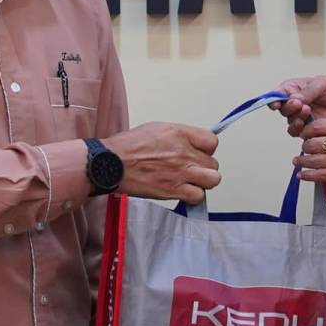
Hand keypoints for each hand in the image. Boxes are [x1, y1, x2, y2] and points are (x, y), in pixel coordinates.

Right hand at [104, 122, 220, 204]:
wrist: (112, 163)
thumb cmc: (128, 146)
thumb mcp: (157, 129)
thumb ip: (178, 136)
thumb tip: (190, 143)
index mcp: (180, 134)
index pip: (212, 141)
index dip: (206, 149)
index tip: (198, 153)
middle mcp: (184, 152)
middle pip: (213, 163)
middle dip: (203, 167)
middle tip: (191, 170)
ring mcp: (181, 172)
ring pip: (212, 180)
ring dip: (204, 182)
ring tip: (192, 182)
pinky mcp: (174, 190)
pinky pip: (198, 196)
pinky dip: (193, 196)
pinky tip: (183, 192)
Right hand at [271, 76, 325, 136]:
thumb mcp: (323, 83)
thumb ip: (308, 91)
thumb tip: (294, 99)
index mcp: (292, 89)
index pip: (277, 94)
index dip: (273, 99)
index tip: (276, 103)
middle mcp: (293, 104)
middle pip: (282, 109)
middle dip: (289, 107)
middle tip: (298, 103)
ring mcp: (299, 118)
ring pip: (289, 122)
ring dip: (295, 119)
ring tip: (306, 111)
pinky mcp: (307, 130)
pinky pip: (298, 133)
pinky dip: (300, 129)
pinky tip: (307, 123)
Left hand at [295, 118, 325, 185]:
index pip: (319, 126)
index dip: (308, 130)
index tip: (306, 133)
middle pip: (313, 143)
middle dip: (305, 146)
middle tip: (304, 148)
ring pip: (314, 160)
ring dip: (302, 161)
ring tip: (297, 161)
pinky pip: (321, 175)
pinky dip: (309, 176)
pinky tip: (302, 175)